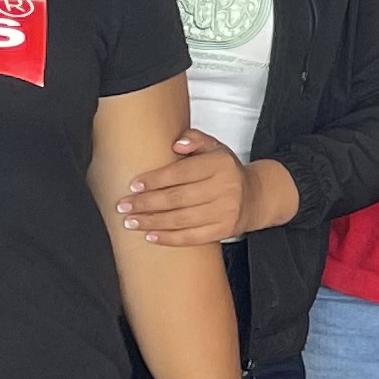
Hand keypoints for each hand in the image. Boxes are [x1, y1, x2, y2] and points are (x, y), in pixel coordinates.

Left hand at [120, 129, 256, 245]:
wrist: (255, 197)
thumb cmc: (226, 172)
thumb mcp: (215, 148)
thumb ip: (196, 140)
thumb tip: (177, 143)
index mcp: (220, 164)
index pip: (181, 172)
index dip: (155, 180)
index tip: (133, 185)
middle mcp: (225, 188)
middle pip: (178, 198)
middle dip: (147, 203)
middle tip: (123, 206)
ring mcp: (225, 211)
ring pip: (182, 219)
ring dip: (152, 222)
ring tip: (130, 222)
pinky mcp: (223, 230)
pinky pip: (192, 237)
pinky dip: (169, 238)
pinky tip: (151, 236)